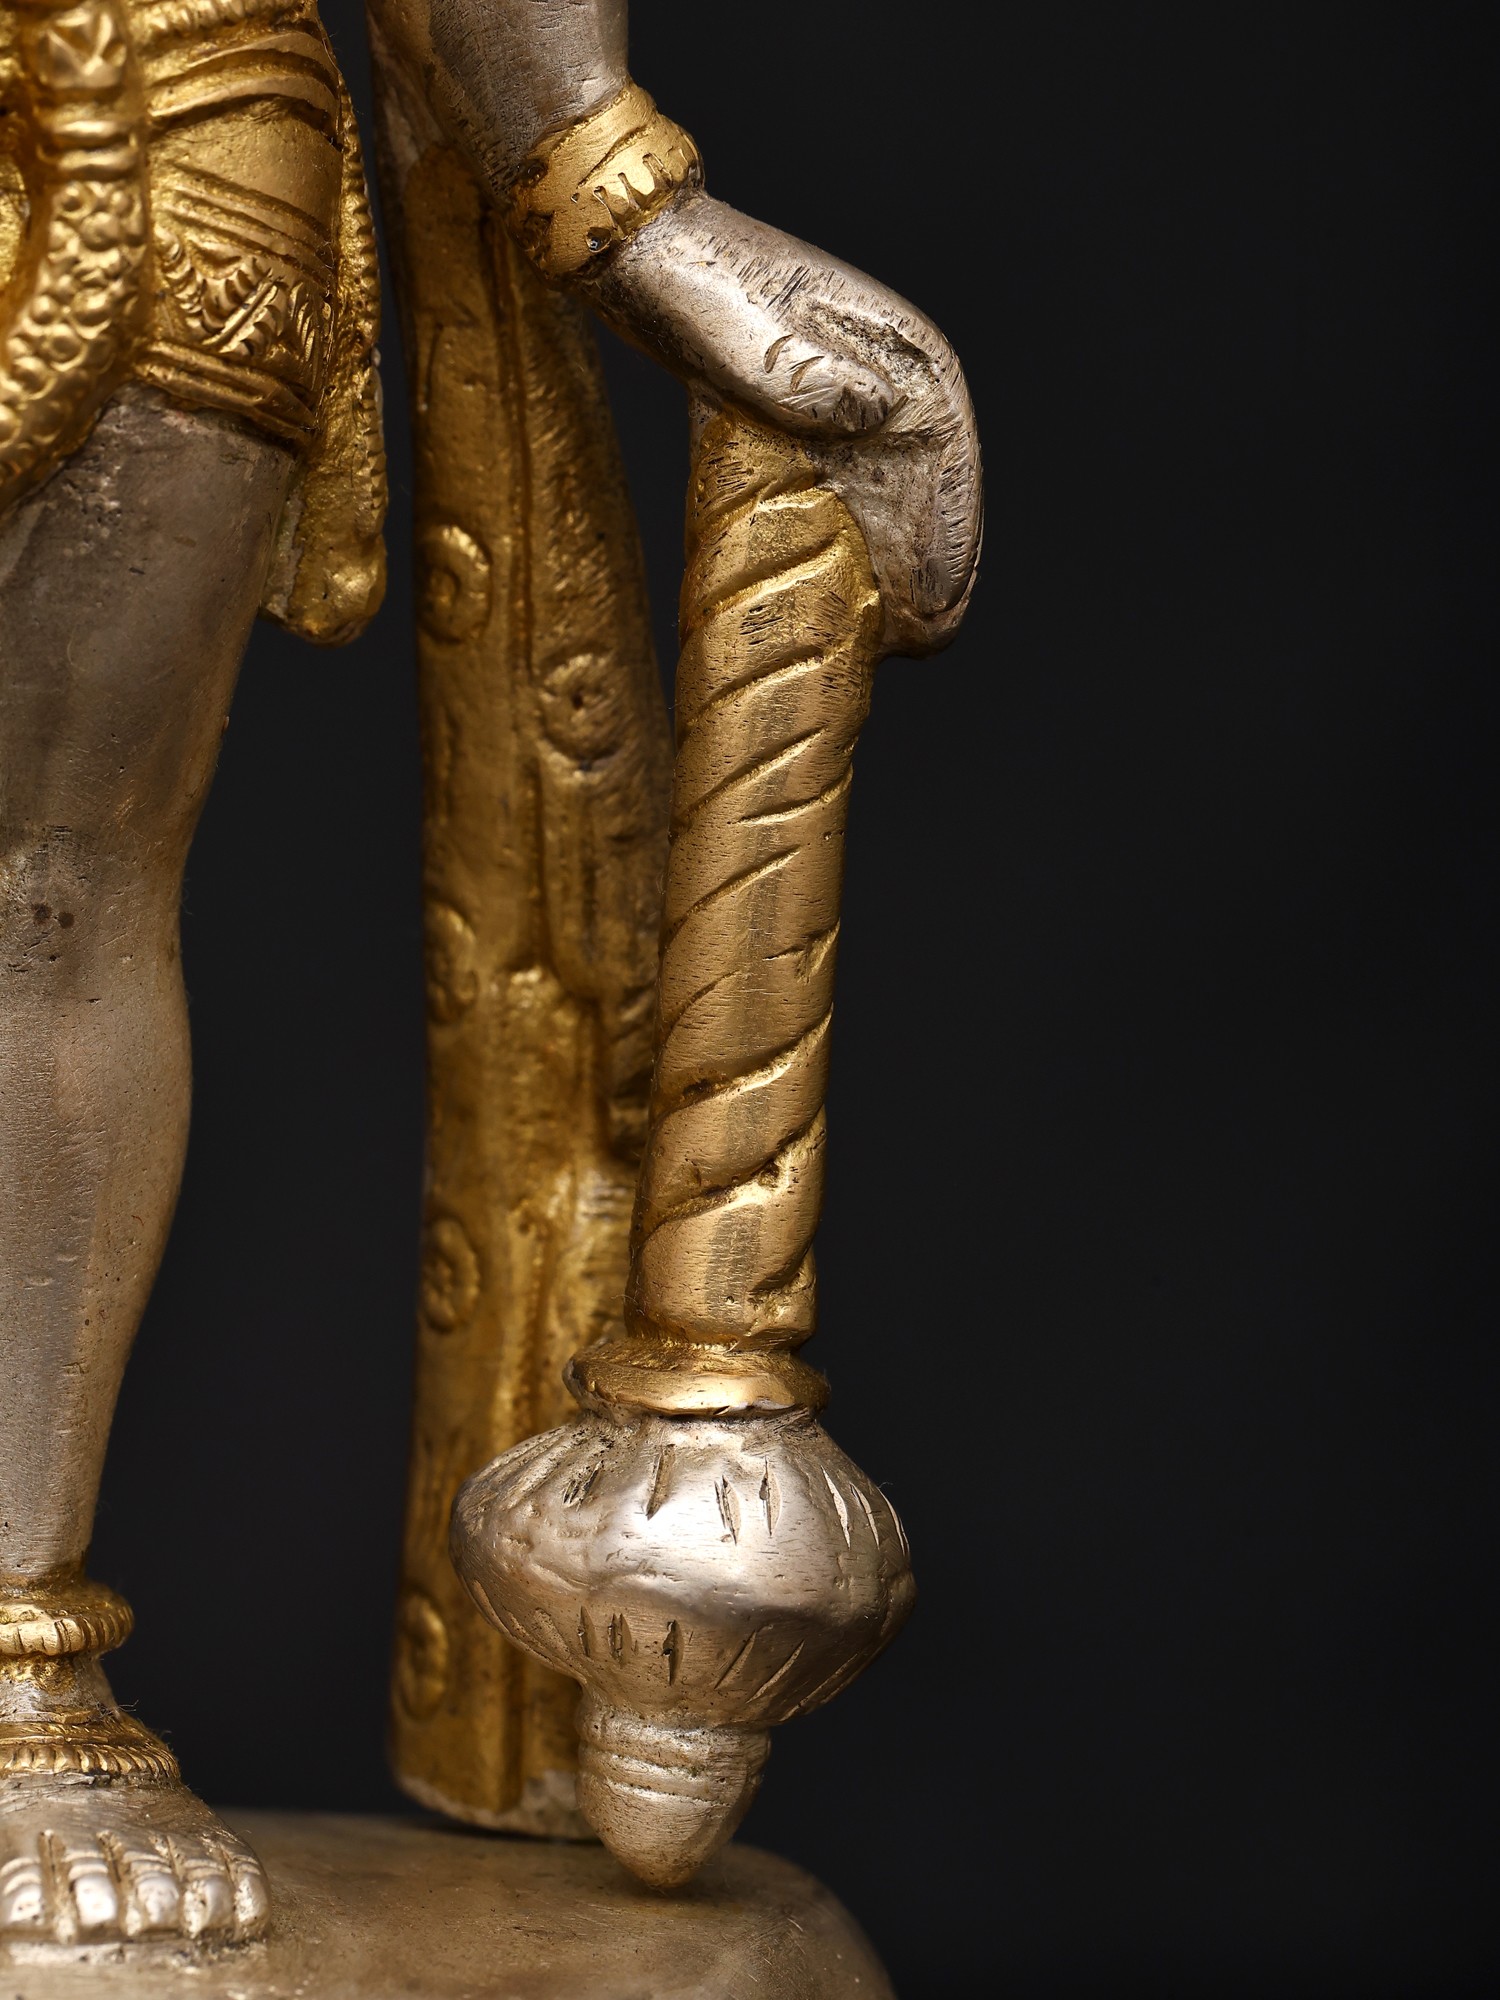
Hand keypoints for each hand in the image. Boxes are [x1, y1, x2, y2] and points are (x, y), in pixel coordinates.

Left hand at [591, 191, 981, 655]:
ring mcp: (860, 400)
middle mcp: (894, 376)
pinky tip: (856, 595)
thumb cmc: (687, 285)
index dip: (950, 536)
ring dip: (903, 565)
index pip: (949, 453)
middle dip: (935, 566)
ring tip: (901, 639)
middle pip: (936, 486)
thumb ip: (797, 375)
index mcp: (899, 346)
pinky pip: (859, 494)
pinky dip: (863, 544)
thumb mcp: (736, 332)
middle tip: (927, 643)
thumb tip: (870, 414)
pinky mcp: (820, 422)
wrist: (642, 255)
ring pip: (902, 498)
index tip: (942, 605)